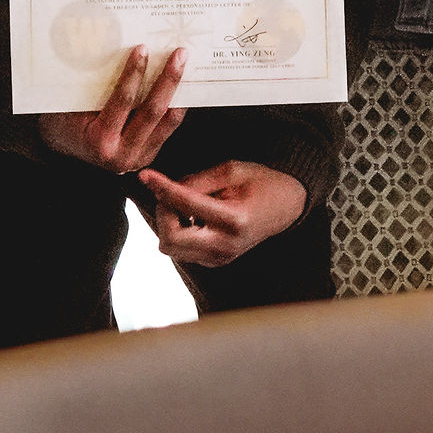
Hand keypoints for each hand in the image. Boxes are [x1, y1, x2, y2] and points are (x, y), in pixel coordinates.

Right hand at [36, 44, 188, 174]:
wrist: (64, 149)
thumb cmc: (65, 121)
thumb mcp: (73, 105)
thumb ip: (94, 87)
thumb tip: (117, 50)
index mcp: (100, 141)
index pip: (123, 101)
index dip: (134, 74)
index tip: (143, 49)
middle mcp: (122, 155)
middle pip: (153, 112)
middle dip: (168, 80)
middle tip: (179, 54)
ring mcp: (138, 158)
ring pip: (167, 121)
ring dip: (179, 91)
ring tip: (185, 65)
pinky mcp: (147, 155)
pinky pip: (167, 127)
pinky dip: (176, 105)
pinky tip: (182, 85)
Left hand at [137, 159, 307, 267]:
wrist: (286, 206)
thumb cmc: (261, 183)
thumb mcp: (232, 170)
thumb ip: (197, 180)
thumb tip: (166, 188)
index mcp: (234, 220)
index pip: (186, 205)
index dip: (162, 188)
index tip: (146, 175)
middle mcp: (226, 245)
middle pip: (170, 239)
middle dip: (162, 213)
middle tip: (169, 193)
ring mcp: (220, 258)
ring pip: (171, 247)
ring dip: (168, 222)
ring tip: (183, 203)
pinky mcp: (214, 262)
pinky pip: (181, 250)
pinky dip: (178, 230)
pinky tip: (192, 216)